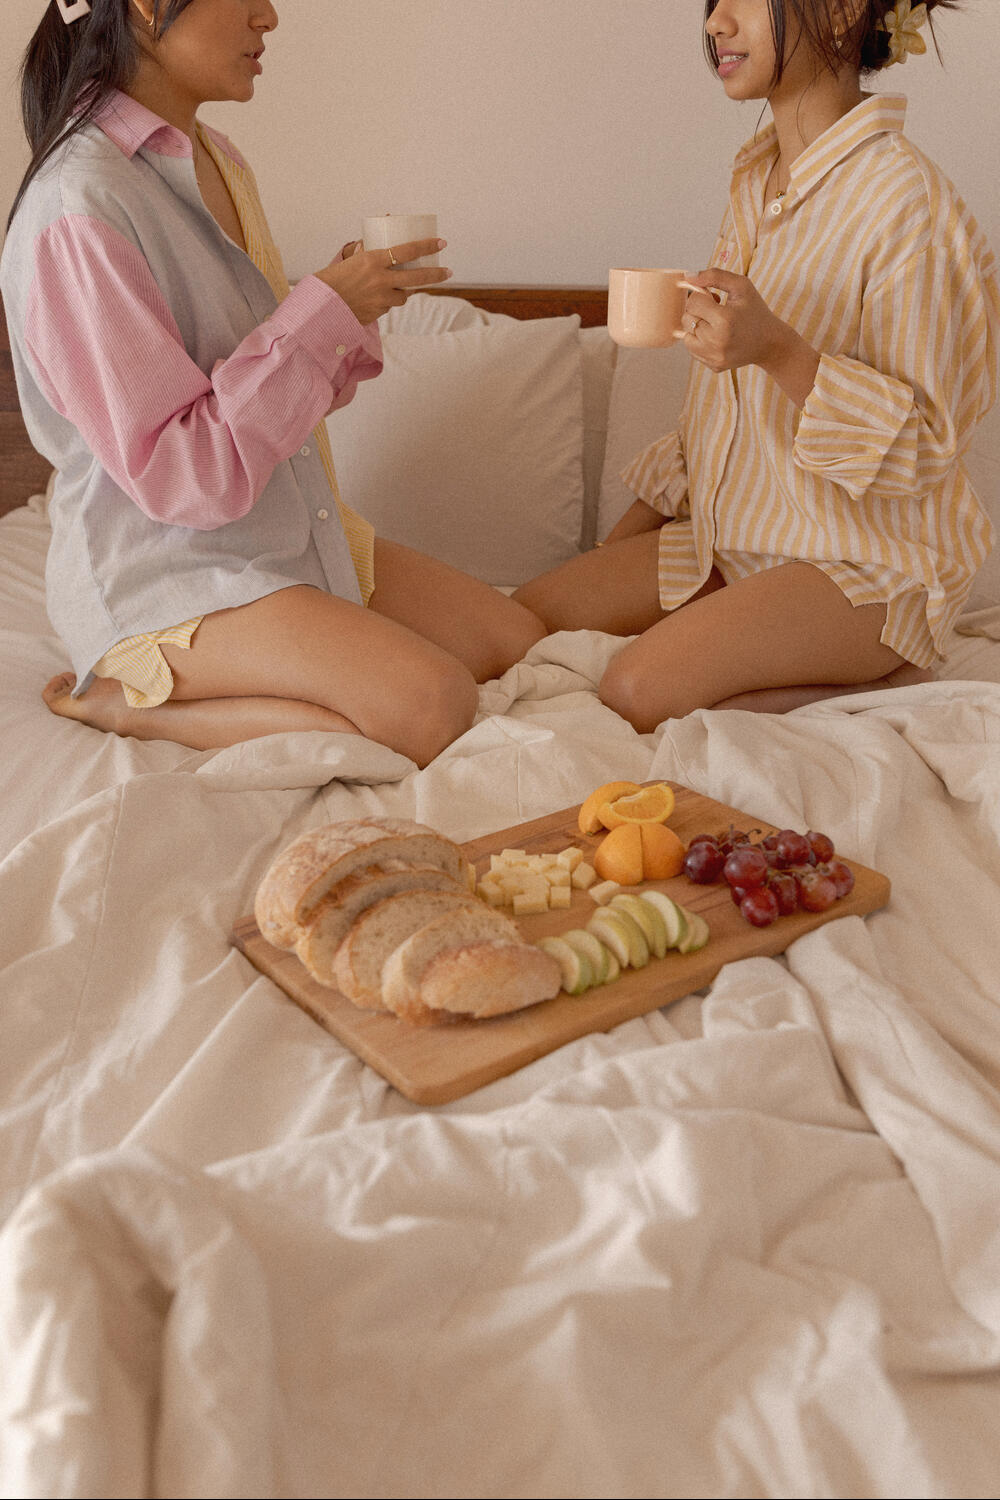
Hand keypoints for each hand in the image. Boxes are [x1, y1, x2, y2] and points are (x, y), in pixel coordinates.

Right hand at [315, 237, 451, 324]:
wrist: (320, 306)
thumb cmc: (333, 279)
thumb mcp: (350, 261)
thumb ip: (366, 252)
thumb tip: (373, 236)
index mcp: (373, 260)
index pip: (407, 250)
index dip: (427, 246)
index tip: (441, 243)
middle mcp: (380, 280)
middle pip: (417, 277)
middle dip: (436, 275)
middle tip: (449, 272)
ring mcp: (380, 299)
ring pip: (404, 296)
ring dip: (404, 292)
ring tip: (395, 288)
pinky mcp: (377, 314)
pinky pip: (389, 307)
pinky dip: (387, 302)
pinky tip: (375, 300)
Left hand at [676, 267, 820, 407]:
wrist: (770, 343)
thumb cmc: (755, 311)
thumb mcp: (741, 286)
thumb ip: (714, 276)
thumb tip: (688, 277)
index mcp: (724, 319)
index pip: (692, 302)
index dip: (701, 296)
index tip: (714, 298)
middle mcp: (716, 341)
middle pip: (687, 319)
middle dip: (698, 311)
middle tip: (716, 310)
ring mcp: (714, 357)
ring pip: (686, 336)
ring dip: (697, 326)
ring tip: (715, 323)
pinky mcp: (713, 366)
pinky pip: (693, 350)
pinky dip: (701, 341)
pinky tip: (717, 337)